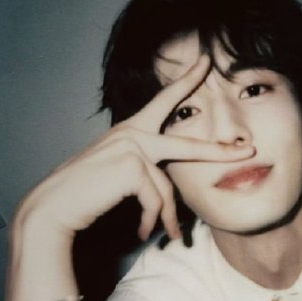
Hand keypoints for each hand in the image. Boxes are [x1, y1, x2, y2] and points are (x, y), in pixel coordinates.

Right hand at [16, 55, 253, 241]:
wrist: (54, 207)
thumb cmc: (86, 192)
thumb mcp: (119, 174)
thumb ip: (144, 171)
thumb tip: (167, 192)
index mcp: (131, 129)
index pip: (164, 100)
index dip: (186, 80)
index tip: (205, 62)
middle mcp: (133, 132)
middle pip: (188, 144)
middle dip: (220, 152)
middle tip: (247, 152)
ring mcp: (132, 147)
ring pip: (167, 188)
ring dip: (169, 218)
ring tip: (174, 237)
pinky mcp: (131, 167)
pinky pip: (154, 200)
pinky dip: (150, 220)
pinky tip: (141, 233)